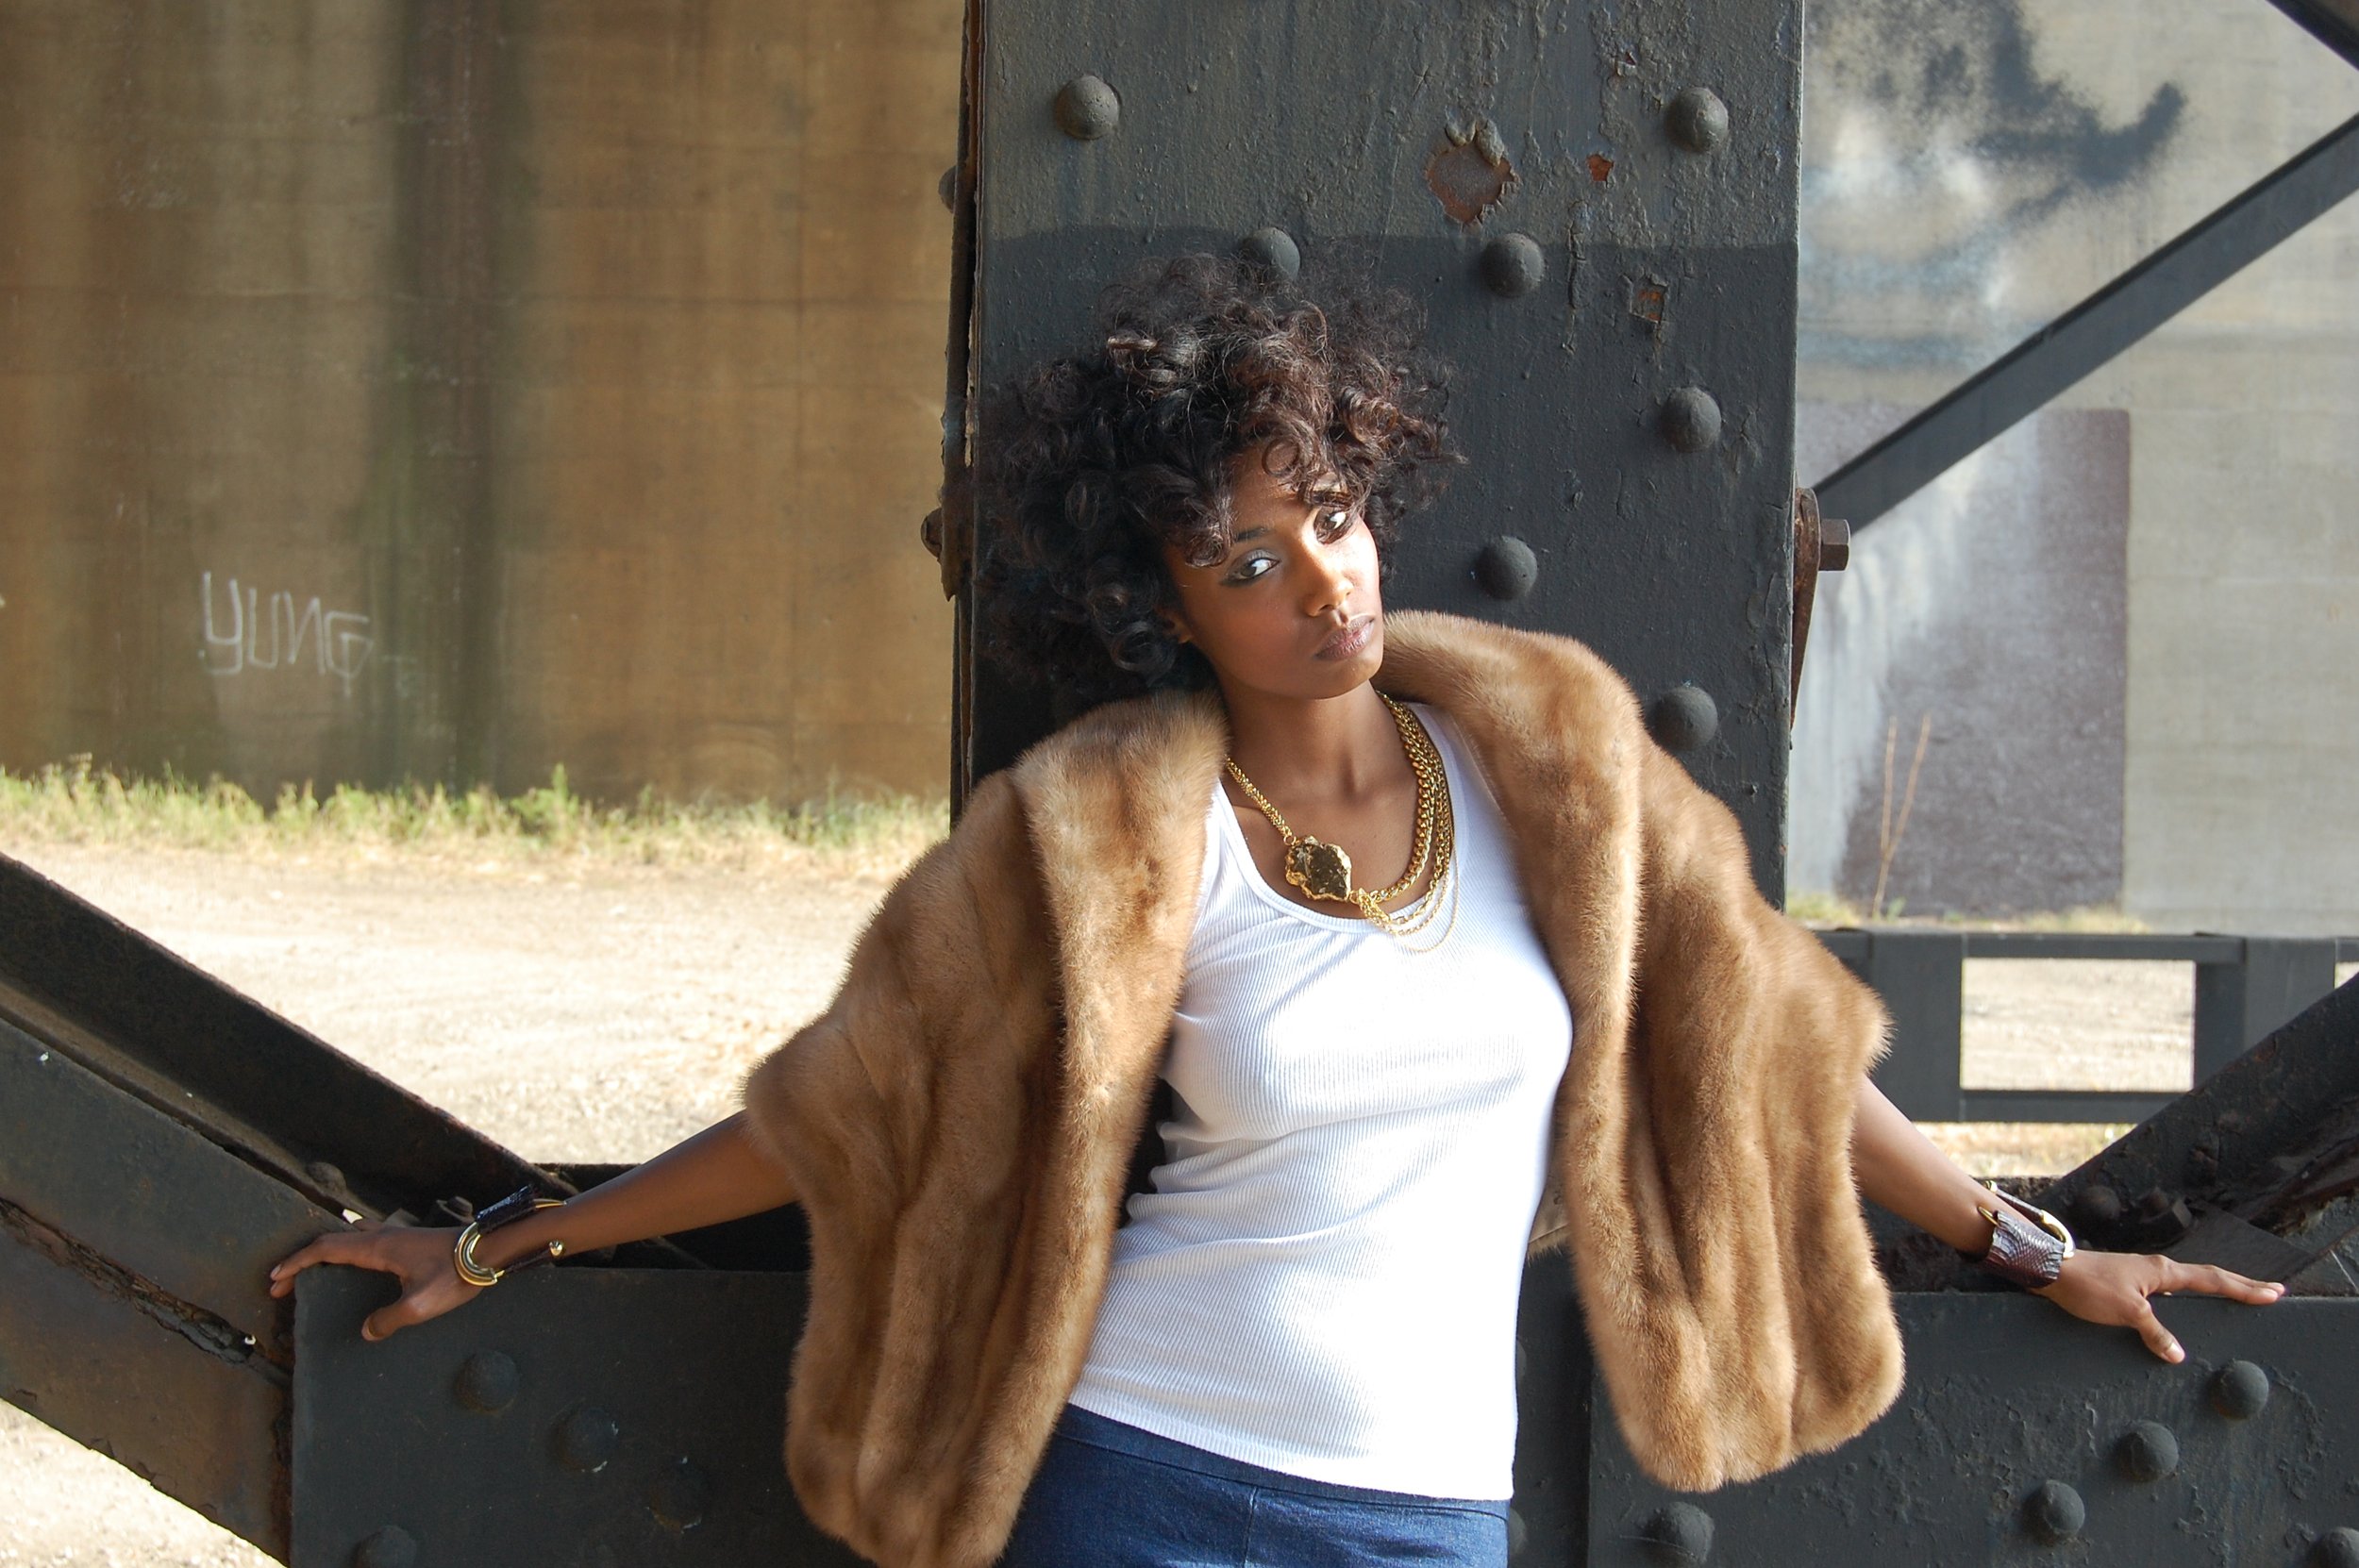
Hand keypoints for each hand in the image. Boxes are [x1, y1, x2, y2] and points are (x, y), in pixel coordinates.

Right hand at [267, 1218, 480, 1340]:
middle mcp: (383, 1236)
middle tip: (283, 1283)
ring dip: (326, 1252)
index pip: (325, 1249)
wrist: (490, 1250)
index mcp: (377, 1248)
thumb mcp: (420, 1305)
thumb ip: (389, 1319)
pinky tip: (356, 1265)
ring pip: (349, 1237)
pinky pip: (368, 1239)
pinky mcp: (410, 1241)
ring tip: (312, 1272)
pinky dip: (348, 1249)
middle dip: (303, 1261)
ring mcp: (397, 1236)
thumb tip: (367, 1331)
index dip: (296, 1263)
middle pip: (331, 1242)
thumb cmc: (456, 1274)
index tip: (275, 1279)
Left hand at [2034, 1248, 2282, 1361]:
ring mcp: (2142, 1274)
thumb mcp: (2127, 1312)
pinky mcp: (2128, 1283)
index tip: (2274, 1293)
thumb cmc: (2089, 1286)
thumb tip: (2179, 1355)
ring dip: (2214, 1289)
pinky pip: (2169, 1291)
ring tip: (2237, 1297)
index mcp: (2164, 1272)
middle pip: (2208, 1278)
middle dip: (2240, 1286)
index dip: (2245, 1289)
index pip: (2214, 1281)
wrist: (2051, 1270)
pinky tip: (2187, 1307)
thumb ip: (2156, 1333)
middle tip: (2270, 1292)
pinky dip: (2188, 1297)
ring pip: (2188, 1283)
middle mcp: (2157, 1269)